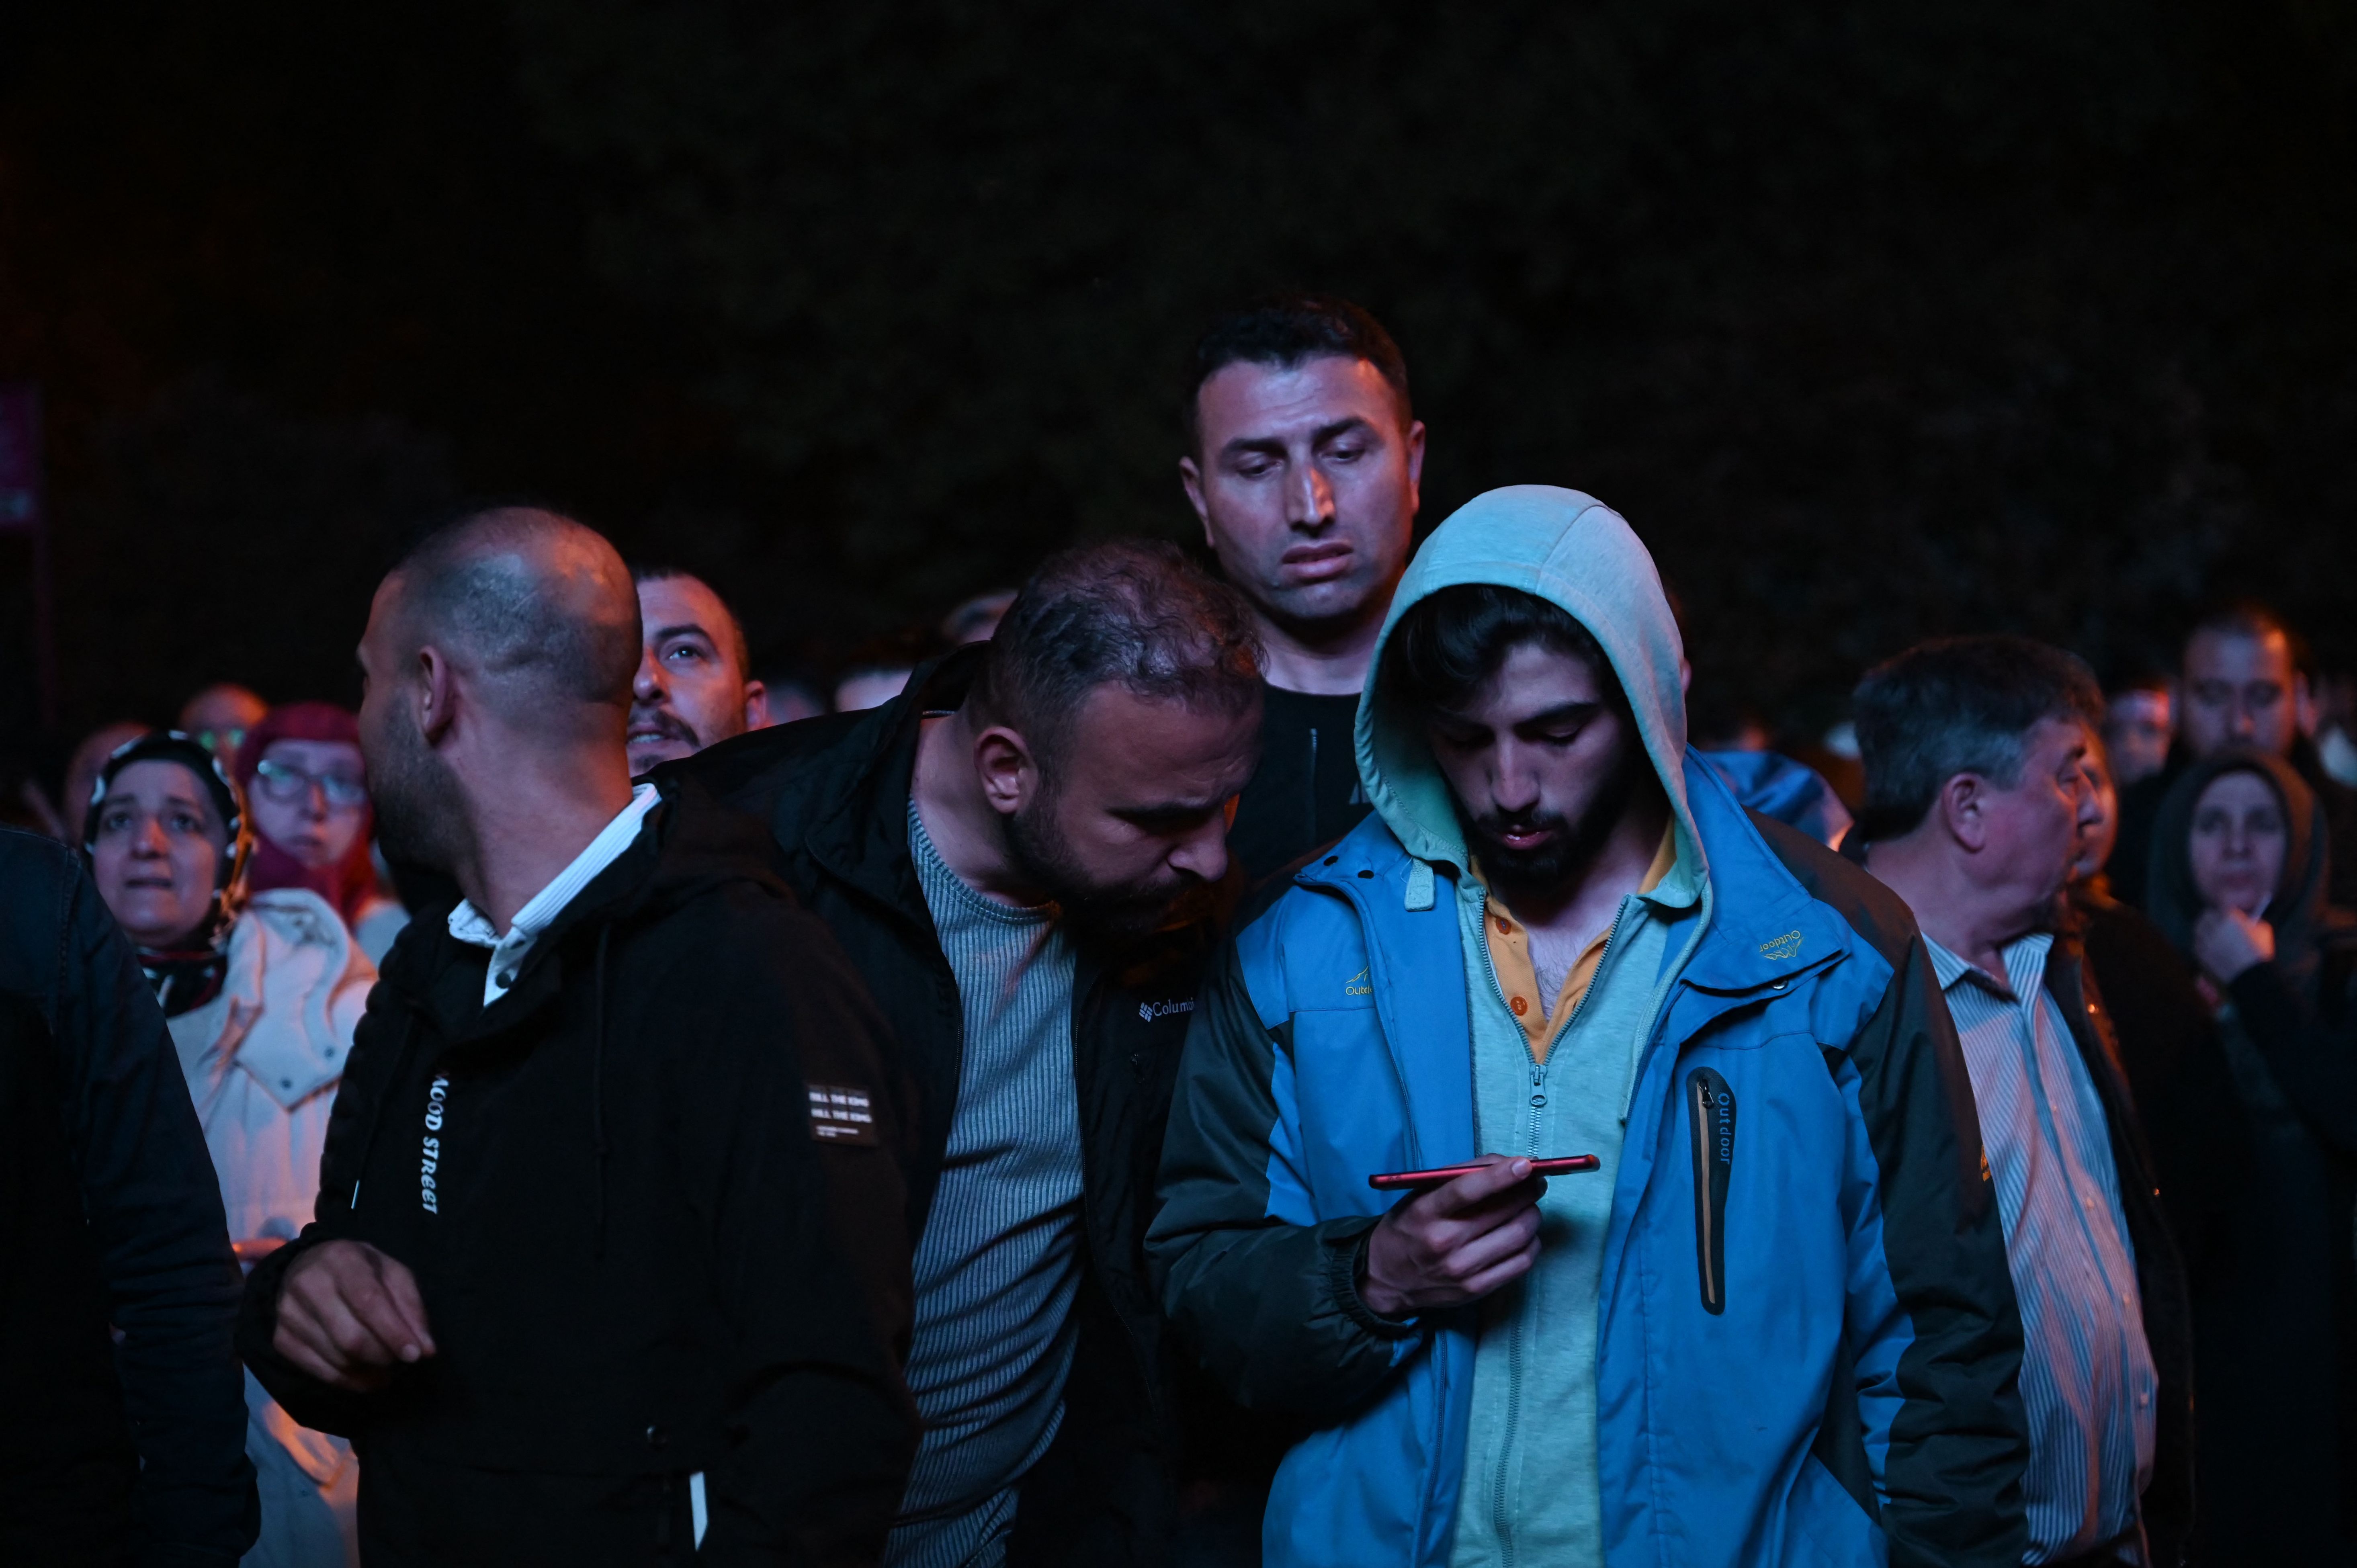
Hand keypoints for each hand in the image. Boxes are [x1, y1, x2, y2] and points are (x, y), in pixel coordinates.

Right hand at [272, 1240, 435, 1390]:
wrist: (308, 1268)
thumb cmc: (360, 1270)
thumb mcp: (392, 1274)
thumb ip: (411, 1308)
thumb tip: (425, 1350)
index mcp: (341, 1259)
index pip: (368, 1301)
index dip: (394, 1332)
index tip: (415, 1354)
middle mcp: (308, 1284)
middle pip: (350, 1337)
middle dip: (383, 1355)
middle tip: (400, 1359)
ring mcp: (289, 1314)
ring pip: (336, 1359)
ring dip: (368, 1371)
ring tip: (385, 1366)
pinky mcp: (280, 1339)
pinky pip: (319, 1372)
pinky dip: (349, 1381)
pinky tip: (365, 1375)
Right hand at [1360, 1154, 1547, 1317]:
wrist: (1386, 1279)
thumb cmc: (1408, 1227)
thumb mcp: (1419, 1194)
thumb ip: (1458, 1176)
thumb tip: (1505, 1163)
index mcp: (1426, 1213)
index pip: (1467, 1190)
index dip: (1500, 1176)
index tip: (1526, 1164)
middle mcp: (1444, 1242)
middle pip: (1503, 1212)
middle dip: (1527, 1192)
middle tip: (1535, 1182)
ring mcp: (1463, 1270)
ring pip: (1519, 1236)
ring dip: (1532, 1215)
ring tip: (1528, 1207)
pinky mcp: (1477, 1290)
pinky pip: (1521, 1263)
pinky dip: (1531, 1243)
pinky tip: (1525, 1234)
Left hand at [2194, 904, 2275, 985]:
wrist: (2249, 974)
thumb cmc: (2259, 952)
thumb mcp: (2261, 931)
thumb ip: (2251, 922)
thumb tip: (2244, 919)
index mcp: (2228, 917)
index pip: (2221, 906)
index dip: (2223, 911)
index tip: (2225, 914)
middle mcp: (2213, 925)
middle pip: (2206, 916)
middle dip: (2211, 919)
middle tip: (2215, 923)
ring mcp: (2204, 938)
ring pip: (2199, 929)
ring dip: (2205, 931)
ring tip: (2212, 937)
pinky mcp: (2199, 951)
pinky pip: (2197, 943)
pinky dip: (2202, 944)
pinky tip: (2210, 948)